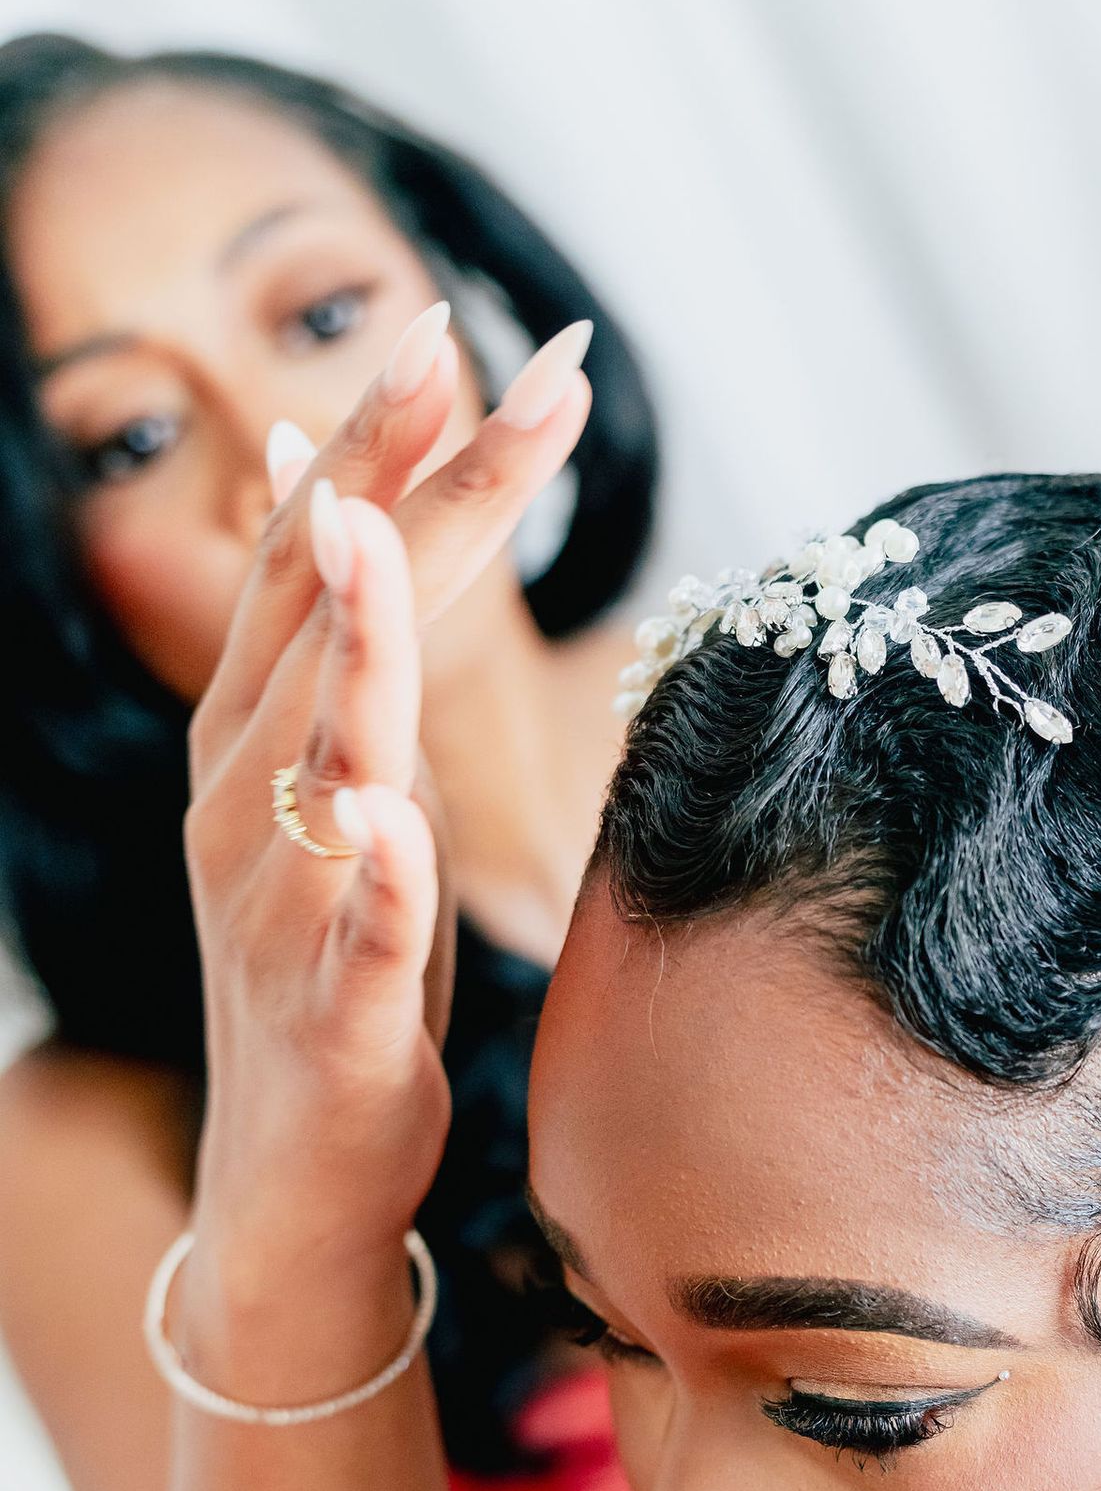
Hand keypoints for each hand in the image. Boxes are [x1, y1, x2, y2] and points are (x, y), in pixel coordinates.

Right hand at [183, 306, 593, 1282]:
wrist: (292, 1170)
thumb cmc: (340, 955)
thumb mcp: (346, 784)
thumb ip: (348, 648)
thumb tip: (333, 481)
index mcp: (257, 733)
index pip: (323, 556)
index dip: (390, 441)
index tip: (459, 319)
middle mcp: (245, 797)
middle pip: (322, 616)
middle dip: (396, 484)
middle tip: (466, 355)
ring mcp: (275, 905)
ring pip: (315, 757)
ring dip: (351, 648)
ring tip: (378, 539)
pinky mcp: (328, 1016)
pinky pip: (353, 939)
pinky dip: (375, 880)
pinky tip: (396, 821)